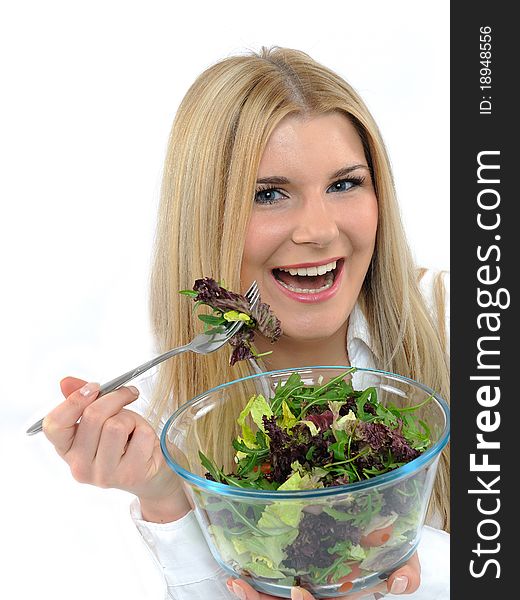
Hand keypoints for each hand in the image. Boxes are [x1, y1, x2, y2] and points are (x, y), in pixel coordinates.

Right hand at [43, 376, 189, 522]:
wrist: (150, 473)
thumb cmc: (125, 441)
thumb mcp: (102, 419)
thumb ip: (83, 400)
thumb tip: (66, 382)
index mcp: (66, 450)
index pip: (55, 425)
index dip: (73, 401)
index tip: (94, 387)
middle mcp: (79, 466)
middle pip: (93, 416)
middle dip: (115, 398)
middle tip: (127, 394)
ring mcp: (104, 475)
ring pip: (117, 425)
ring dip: (131, 417)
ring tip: (133, 427)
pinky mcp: (129, 476)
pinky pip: (141, 434)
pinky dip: (147, 429)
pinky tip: (143, 441)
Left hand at [226, 552, 419, 598]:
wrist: (374, 536)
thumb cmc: (384, 552)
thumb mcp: (401, 560)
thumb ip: (406, 571)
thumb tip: (398, 582)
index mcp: (342, 596)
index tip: (299, 590)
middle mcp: (320, 595)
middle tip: (243, 586)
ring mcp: (304, 589)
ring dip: (251, 596)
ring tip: (234, 582)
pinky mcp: (290, 578)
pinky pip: (269, 589)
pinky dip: (253, 586)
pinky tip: (237, 575)